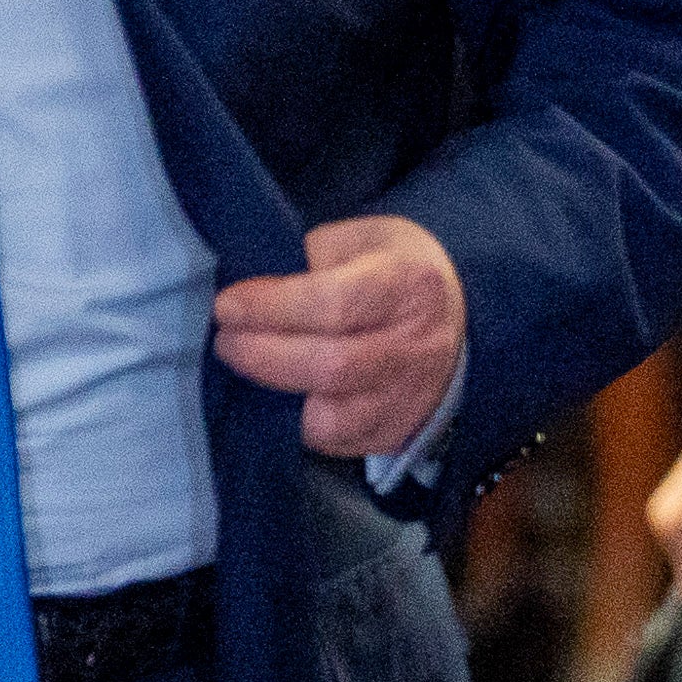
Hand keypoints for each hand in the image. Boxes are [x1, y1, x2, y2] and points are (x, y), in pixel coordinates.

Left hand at [213, 216, 465, 461]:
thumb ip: (309, 257)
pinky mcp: (394, 433)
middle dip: (260, 354)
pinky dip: (296, 422)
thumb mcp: (362, 238)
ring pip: (331, 418)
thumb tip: (251, 289)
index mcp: (408, 285)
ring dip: (274, 393)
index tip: (228, 305)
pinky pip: (334, 443)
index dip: (271, 308)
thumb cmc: (396, 272)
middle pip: (330, 366)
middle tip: (226, 339)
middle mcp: (416, 347)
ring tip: (248, 364)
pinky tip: (280, 393)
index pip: (336, 303)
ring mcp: (408, 398)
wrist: (455, 321)